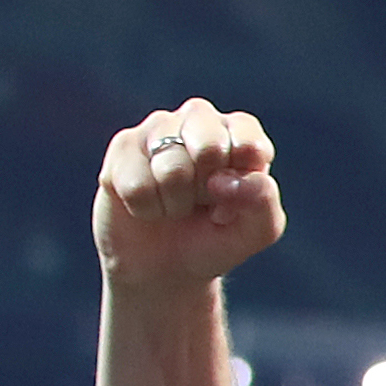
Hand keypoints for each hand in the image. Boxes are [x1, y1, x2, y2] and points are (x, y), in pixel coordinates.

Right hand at [96, 100, 285, 290]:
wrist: (164, 266)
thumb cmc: (216, 239)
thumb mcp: (256, 230)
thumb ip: (263, 201)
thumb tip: (232, 180)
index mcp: (239, 132)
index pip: (246, 137)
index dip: (240, 178)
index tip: (232, 198)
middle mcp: (199, 120)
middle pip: (208, 144)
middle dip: (207, 190)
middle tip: (203, 201)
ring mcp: (157, 129)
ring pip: (171, 168)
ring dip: (176, 203)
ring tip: (177, 206)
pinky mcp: (123, 147)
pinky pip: (138, 185)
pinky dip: (148, 209)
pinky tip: (150, 207)